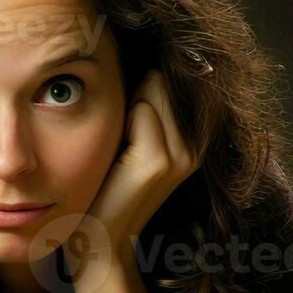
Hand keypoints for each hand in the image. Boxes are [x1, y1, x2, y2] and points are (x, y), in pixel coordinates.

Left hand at [63, 70, 203, 278]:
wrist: (97, 243)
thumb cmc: (102, 189)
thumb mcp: (126, 140)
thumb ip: (139, 103)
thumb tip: (133, 49)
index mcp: (191, 140)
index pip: (168, 76)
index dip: (138, 83)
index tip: (121, 112)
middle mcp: (195, 145)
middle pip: (161, 77)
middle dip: (131, 91)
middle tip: (114, 137)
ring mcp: (181, 154)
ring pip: (150, 87)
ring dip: (123, 106)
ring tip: (113, 148)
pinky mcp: (158, 162)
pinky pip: (139, 109)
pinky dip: (118, 122)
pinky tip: (111, 157)